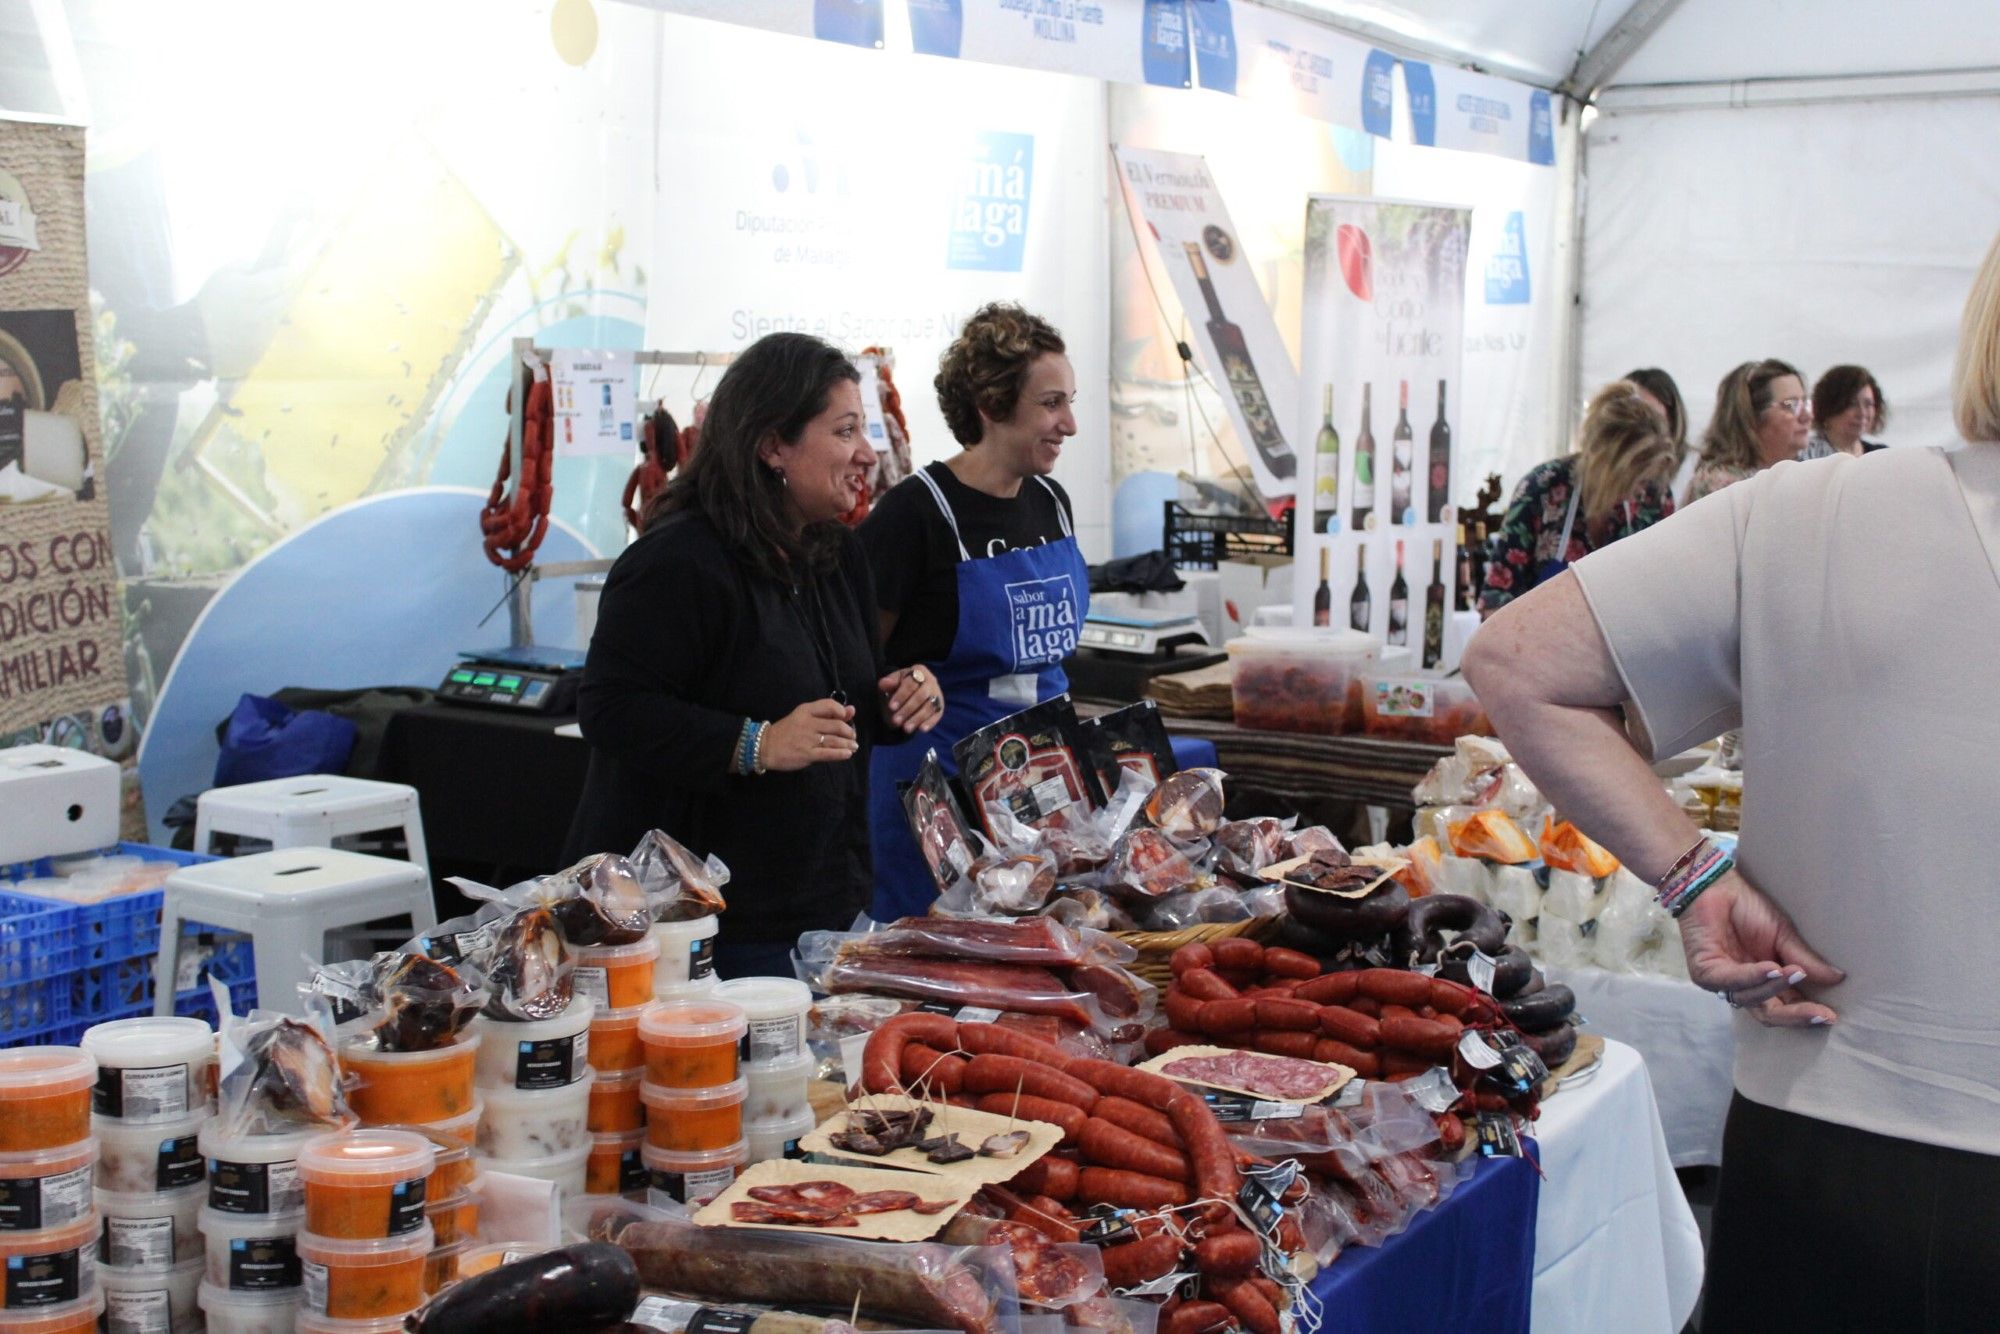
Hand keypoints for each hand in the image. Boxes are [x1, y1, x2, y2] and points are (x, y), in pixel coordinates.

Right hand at [762, 698, 857, 770]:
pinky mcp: (807, 754)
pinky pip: (828, 753)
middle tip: (852, 737)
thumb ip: (827, 713)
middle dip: (849, 732)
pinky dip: (841, 754)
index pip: (830, 706)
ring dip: (848, 744)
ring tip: (853, 746)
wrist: (765, 746)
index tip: (846, 719)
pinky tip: (847, 754)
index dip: (842, 712)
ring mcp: (807, 739)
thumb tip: (852, 710)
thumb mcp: (804, 717)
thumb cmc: (787, 731)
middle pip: (837, 726)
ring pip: (835, 740)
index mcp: (806, 710)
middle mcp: (808, 723)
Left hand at [879, 665, 943, 734]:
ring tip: (906, 729)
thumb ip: (889, 683)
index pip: (911, 683)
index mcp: (919, 671)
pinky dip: (930, 722)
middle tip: (895, 721)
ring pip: (929, 706)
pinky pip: (937, 715)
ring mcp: (937, 694)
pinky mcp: (940, 707)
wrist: (913, 690)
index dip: (901, 695)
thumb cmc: (901, 685)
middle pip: (921, 695)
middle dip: (908, 709)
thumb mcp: (893, 682)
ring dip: (917, 718)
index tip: (891, 707)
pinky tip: (921, 730)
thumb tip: (883, 683)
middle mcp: (931, 681)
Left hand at [1679, 869, 1843, 1026]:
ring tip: (1796, 972)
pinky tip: (1772, 968)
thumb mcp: (1783, 935)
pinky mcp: (1705, 973)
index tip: (1831, 1016)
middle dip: (1795, 1015)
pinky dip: (1753, 976)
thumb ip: (1805, 959)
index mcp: (1764, 981)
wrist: (1716, 885)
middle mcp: (1743, 986)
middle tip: (1821, 1014)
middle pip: (1769, 1015)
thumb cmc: (1747, 908)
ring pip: (1751, 1000)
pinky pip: (1731, 981)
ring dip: (1775, 987)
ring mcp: (1723, 983)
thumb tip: (1837, 978)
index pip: (1786, 1007)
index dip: (1806, 1014)